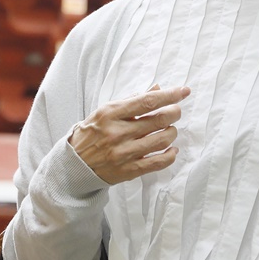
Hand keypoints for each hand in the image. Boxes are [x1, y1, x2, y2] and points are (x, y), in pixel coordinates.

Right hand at [68, 86, 189, 184]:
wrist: (74, 164)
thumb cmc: (92, 133)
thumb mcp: (106, 111)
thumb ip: (132, 100)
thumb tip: (158, 89)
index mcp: (111, 113)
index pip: (147, 101)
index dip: (169, 95)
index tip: (183, 91)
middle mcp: (118, 133)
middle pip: (158, 120)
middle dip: (174, 113)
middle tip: (176, 111)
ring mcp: (124, 153)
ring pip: (161, 140)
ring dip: (172, 132)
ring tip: (170, 129)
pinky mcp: (129, 170)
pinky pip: (157, 163)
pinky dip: (170, 155)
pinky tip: (172, 149)